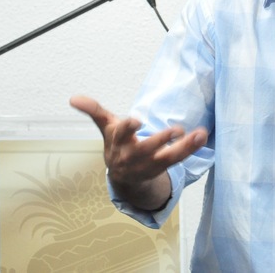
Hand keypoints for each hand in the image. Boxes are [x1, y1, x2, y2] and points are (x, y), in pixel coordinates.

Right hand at [69, 95, 206, 209]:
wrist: (123, 176)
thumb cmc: (117, 144)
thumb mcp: (106, 126)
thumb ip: (94, 111)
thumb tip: (73, 98)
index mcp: (118, 142)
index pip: (121, 133)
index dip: (128, 127)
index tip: (136, 120)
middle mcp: (133, 156)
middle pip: (146, 149)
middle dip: (160, 141)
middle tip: (175, 130)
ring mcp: (149, 165)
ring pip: (167, 158)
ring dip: (185, 147)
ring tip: (200, 134)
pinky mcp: (162, 168)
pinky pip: (178, 160)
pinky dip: (191, 149)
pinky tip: (202, 136)